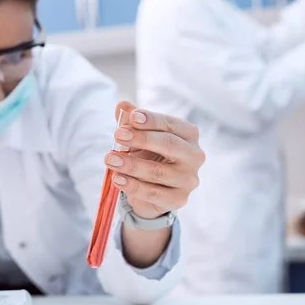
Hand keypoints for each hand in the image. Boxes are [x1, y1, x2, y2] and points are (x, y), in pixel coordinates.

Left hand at [105, 101, 203, 219]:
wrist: (150, 189)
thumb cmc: (148, 154)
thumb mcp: (139, 135)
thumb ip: (132, 120)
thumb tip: (122, 105)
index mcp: (189, 135)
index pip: (172, 124)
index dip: (152, 120)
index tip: (132, 117)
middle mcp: (194, 156)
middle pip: (170, 145)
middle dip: (142, 139)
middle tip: (117, 135)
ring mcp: (188, 179)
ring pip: (158, 171)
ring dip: (131, 165)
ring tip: (109, 159)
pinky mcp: (178, 199)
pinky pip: (153, 193)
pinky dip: (133, 186)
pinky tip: (117, 179)